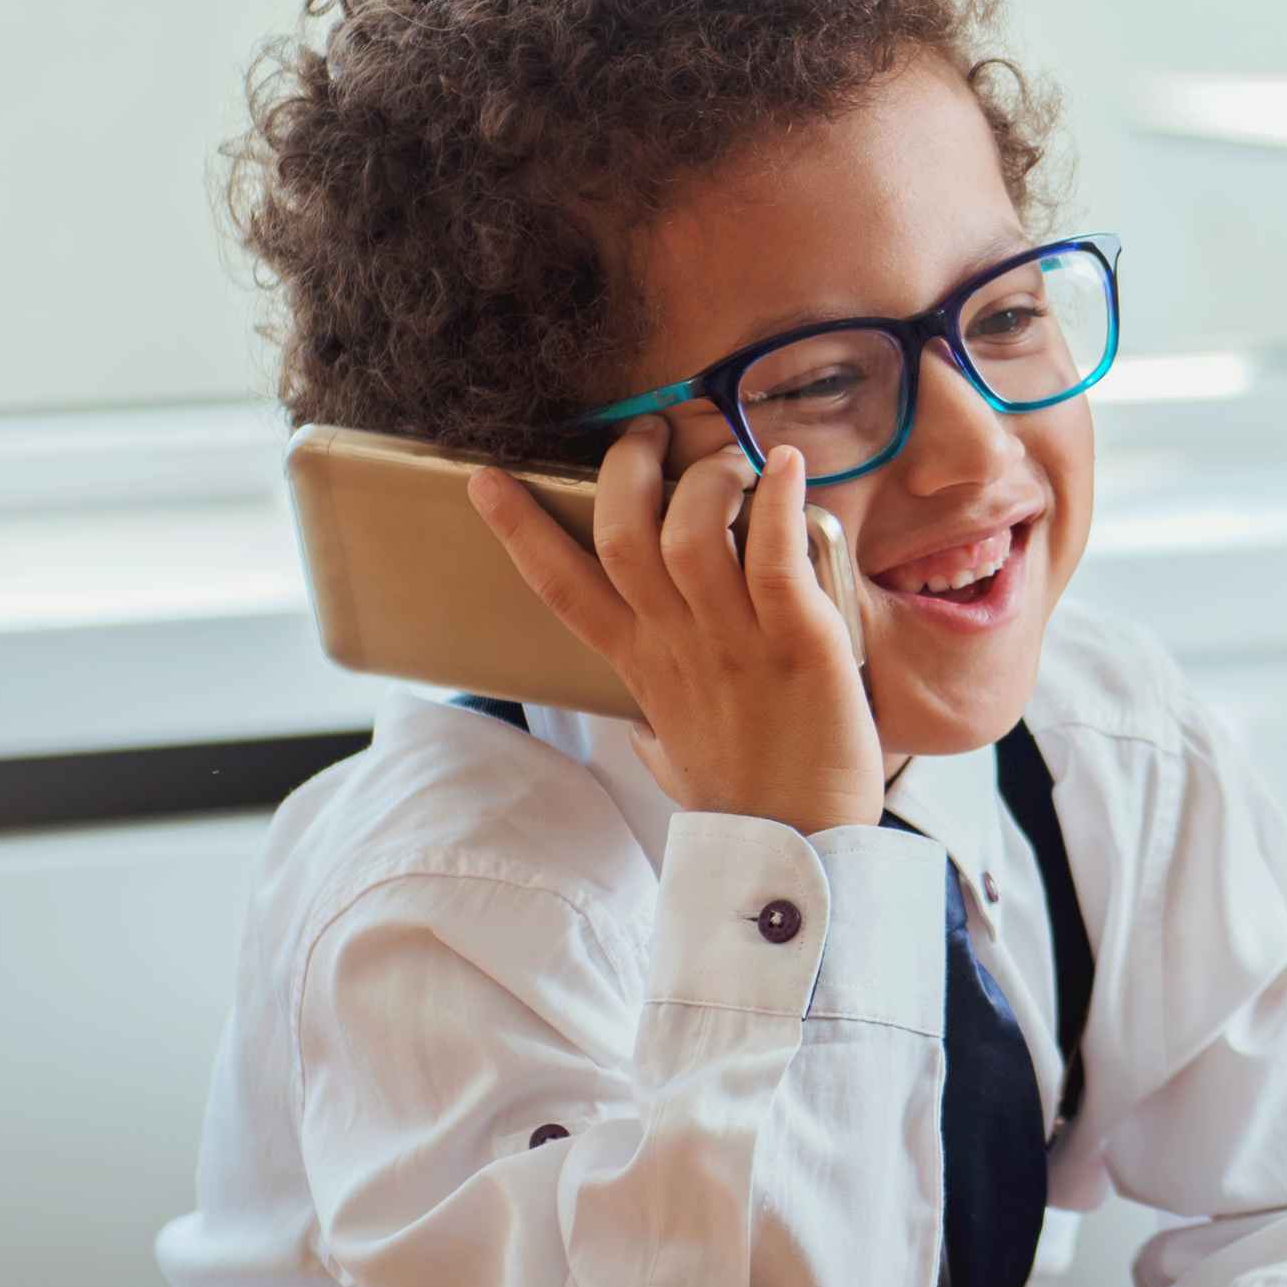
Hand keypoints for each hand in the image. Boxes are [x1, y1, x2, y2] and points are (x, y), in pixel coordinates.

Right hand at [472, 424, 884, 834]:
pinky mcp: (801, 644)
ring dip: (709, 480)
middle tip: (653, 433)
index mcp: (641, 666)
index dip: (521, 528)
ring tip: (734, 463)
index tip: (486, 479)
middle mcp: (678, 645)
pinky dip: (780, 502)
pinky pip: (775, 558)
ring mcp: (736, 642)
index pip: (562, 587)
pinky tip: (786, 466)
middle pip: (621, 535)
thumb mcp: (674, 760)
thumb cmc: (748, 800)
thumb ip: (652, 730)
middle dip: (626, 468)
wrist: (799, 852)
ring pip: (691, 533)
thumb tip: (639, 729)